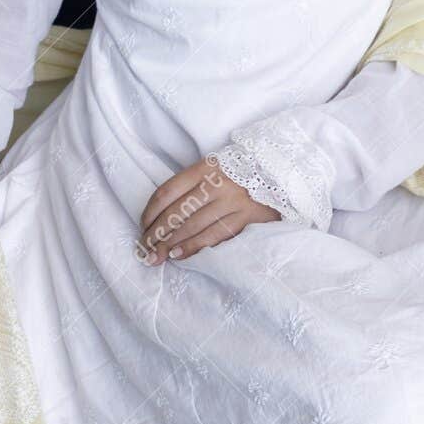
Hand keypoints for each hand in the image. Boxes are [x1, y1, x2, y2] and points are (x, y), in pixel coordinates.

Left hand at [138, 156, 280, 264]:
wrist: (281, 172)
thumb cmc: (240, 173)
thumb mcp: (213, 169)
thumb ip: (191, 186)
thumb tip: (160, 215)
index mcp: (204, 168)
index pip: (168, 192)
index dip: (151, 212)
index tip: (142, 226)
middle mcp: (217, 183)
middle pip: (177, 212)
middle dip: (156, 233)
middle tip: (144, 248)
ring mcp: (233, 201)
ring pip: (193, 226)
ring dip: (170, 244)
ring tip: (157, 255)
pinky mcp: (246, 216)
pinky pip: (214, 235)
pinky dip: (193, 247)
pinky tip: (178, 254)